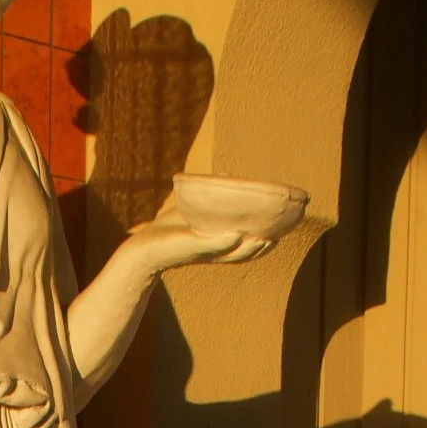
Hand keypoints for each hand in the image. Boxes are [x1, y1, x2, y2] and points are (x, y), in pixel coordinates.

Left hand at [127, 200, 276, 274]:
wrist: (143, 247)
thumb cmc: (169, 228)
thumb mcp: (194, 207)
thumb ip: (212, 193)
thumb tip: (227, 174)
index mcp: (219, 246)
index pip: (247, 247)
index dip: (265, 242)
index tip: (283, 231)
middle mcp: (213, 252)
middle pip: (244, 253)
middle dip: (263, 247)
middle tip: (278, 236)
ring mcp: (201, 252)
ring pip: (231, 254)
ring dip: (248, 249)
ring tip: (264, 239)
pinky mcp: (187, 249)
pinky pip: (208, 247)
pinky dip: (222, 243)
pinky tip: (235, 236)